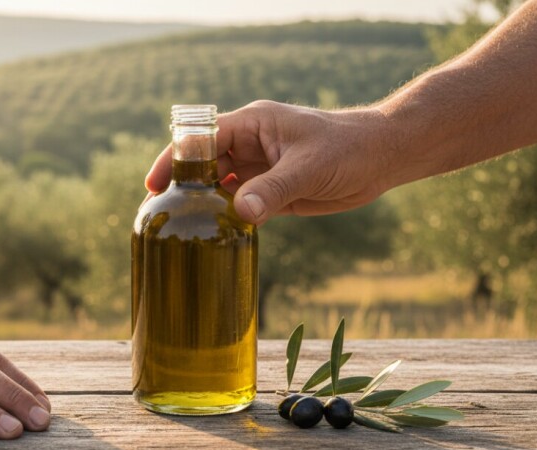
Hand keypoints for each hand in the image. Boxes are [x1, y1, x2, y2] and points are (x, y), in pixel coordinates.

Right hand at [145, 100, 393, 221]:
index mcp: (251, 125)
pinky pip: (239, 204)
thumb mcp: (310, 167)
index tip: (155, 185)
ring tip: (178, 230)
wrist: (382, 158)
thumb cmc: (349, 148)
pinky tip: (211, 236)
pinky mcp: (271, 191)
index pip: (201, 139)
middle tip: (159, 216)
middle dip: (182, 187)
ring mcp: (259, 169)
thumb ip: (274, 189)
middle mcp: (249, 145)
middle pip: (202, 165)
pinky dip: (225, 218)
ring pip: (218, 187)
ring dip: (202, 206)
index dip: (174, 159)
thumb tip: (240, 212)